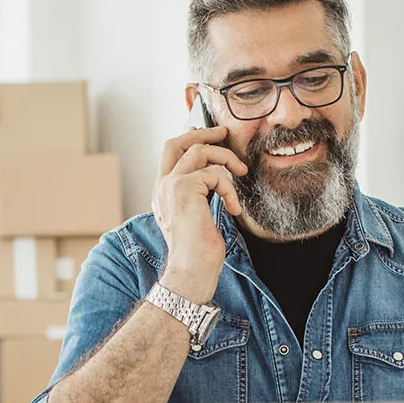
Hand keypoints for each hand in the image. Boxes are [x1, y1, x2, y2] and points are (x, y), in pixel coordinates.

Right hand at [152, 125, 247, 302]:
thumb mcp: (198, 216)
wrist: (192, 269)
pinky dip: (230, 189)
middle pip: (176, 143)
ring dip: (226, 158)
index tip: (207, 134)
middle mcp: (162, 186)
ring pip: (199, 151)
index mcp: (163, 193)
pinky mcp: (184, 188)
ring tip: (241, 173)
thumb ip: (200, 195)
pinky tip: (234, 208)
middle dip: (202, 134)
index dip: (188, 139)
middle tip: (223, 133)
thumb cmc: (199, 252)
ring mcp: (170, 185)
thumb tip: (215, 177)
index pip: (170, 154)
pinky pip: (215, 174)